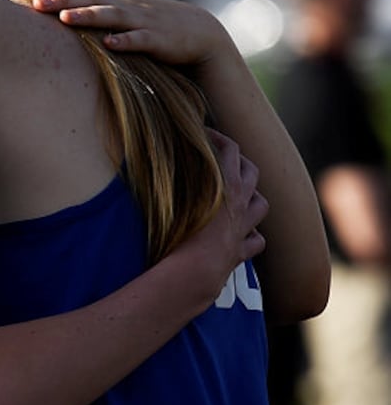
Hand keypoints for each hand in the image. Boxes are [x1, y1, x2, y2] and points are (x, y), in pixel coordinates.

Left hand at [20, 0, 229, 68]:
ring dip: (89, 16)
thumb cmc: (150, 25)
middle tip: (34, 3)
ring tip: (66, 18)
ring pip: (112, 15)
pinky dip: (126, 41)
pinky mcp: (159, 40)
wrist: (200, 33)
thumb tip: (54, 12)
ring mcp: (141, 21)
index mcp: (111, 0)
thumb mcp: (119, 15)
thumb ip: (91, 11)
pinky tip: (110, 44)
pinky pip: (141, 40)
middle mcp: (123, 6)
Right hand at [177, 129, 268, 299]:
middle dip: (241, 161)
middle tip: (226, 159)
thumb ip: (163, 175)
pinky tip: (243, 234)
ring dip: (253, 196)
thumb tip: (144, 156)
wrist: (194, 272)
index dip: (219, 137)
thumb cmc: (179, 233)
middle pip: (252, 172)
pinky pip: (255, 240)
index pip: (230, 150)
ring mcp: (243, 228)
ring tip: (241, 194)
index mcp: (226, 186)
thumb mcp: (169, 197)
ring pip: (261, 204)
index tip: (205, 133)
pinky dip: (251, 234)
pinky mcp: (241, 250)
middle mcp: (239, 204)